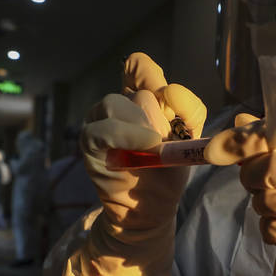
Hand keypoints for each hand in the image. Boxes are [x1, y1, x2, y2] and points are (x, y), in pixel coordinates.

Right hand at [79, 53, 206, 275]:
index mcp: (139, 98)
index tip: (168, 98)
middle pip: (140, 93)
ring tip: (154, 150)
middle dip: (158, 118)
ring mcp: (99, 120)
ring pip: (118, 103)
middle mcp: (117, 105)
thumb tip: (170, 89)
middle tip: (165, 145)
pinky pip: (104, 128)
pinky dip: (128, 135)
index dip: (150, 75)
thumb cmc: (167, 170)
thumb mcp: (187, 138)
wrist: (150, 207)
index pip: (138, 68)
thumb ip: (187, 110)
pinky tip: (147, 146)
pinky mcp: (89, 141)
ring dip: (142, 126)